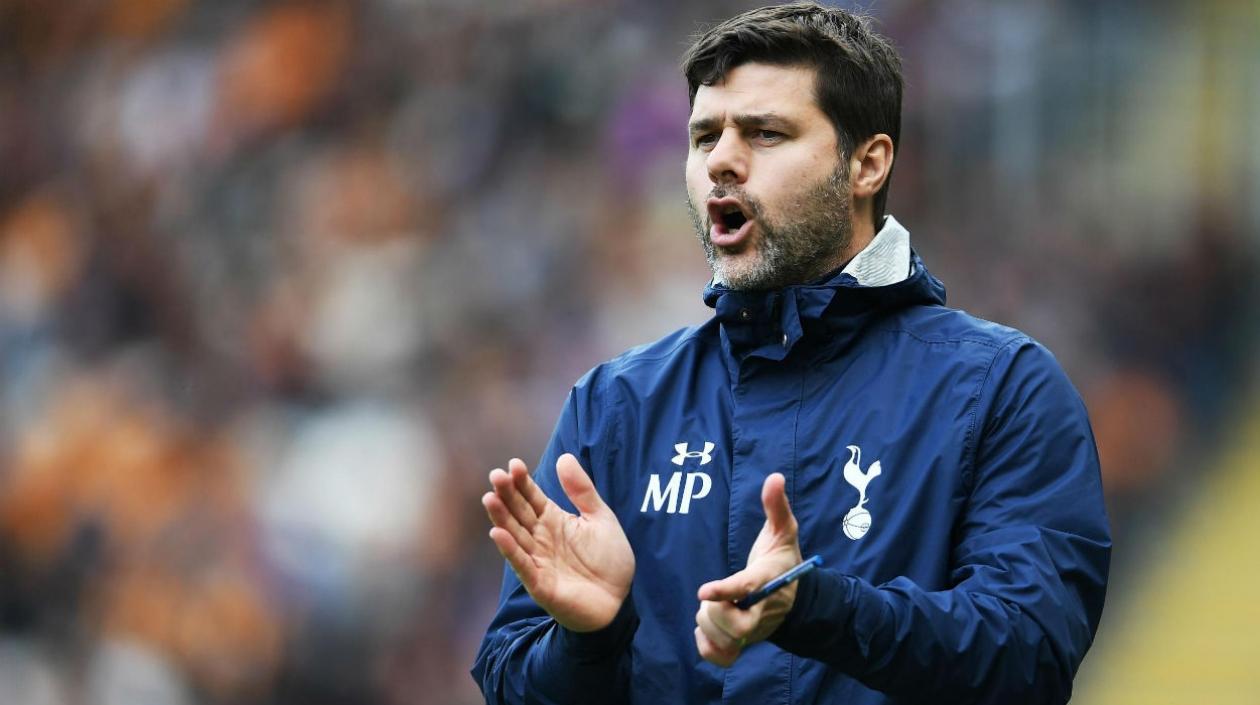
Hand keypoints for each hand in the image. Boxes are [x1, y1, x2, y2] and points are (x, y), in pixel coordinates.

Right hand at [482, 453, 634, 631]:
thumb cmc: (609, 560)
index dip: (522, 482)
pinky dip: (510, 551)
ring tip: (490, 498)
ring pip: (515, 536)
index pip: (532, 497)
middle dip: (506, 495)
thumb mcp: (600, 518)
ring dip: (501, 519)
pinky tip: (498, 534)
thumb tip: (564, 456)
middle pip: (519, 513)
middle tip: (495, 475)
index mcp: (554, 521)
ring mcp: (538, 560)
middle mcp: (541, 538)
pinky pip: (523, 565)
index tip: (513, 464)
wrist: (619, 601)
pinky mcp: (540, 584)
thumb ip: (582, 491)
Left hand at [694, 472, 801, 666]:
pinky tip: (707, 629)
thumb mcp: (784, 531)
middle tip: (712, 597)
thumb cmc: (782, 560)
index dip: (724, 591)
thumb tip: (775, 477)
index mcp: (767, 582)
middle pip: (734, 625)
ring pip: (722, 640)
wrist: (795, 599)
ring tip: (714, 608)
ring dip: (709, 625)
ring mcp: (752, 633)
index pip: (745, 589)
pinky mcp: (743, 645)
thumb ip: (777, 506)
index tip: (704, 590)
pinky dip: (707, 646)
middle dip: (715, 611)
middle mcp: (761, 612)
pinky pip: (719, 657)